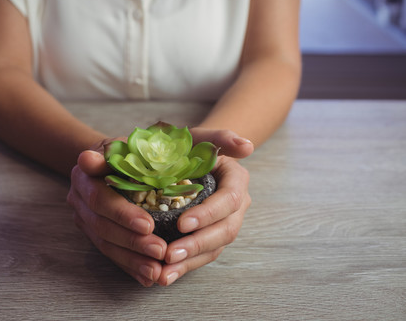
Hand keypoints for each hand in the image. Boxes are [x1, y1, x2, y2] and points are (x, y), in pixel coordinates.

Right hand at [66, 140, 167, 286]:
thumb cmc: (123, 150)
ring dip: (132, 260)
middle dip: (132, 242)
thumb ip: (110, 152)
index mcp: (83, 176)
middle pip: (102, 226)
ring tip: (156, 271)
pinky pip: (111, 254)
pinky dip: (130, 267)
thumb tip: (87, 159)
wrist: (109, 159)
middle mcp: (78, 200)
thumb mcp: (121, 144)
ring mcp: (84, 219)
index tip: (148, 225)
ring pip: (105, 245)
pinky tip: (147, 277)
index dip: (122, 214)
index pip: (100, 198)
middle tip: (160, 252)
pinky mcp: (94, 234)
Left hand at [157, 128, 253, 285]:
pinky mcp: (210, 237)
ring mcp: (224, 223)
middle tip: (170, 254)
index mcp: (236, 181)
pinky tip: (164, 276)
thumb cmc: (190, 146)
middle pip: (225, 230)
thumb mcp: (201, 136)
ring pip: (214, 248)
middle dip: (198, 244)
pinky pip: (202, 255)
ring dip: (190, 262)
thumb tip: (247, 146)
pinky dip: (184, 267)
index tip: (182, 223)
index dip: (208, 214)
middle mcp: (235, 206)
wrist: (185, 158)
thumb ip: (221, 136)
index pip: (228, 201)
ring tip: (165, 273)